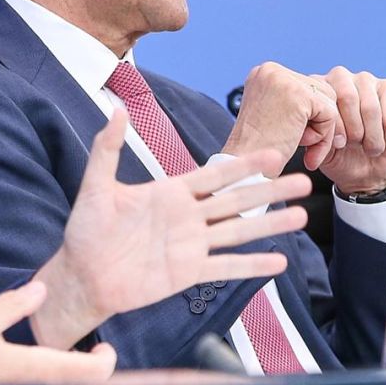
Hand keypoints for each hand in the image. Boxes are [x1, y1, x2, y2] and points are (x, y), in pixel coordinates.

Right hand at [0, 280, 118, 384]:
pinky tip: (50, 376)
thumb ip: (12, 306)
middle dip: (96, 371)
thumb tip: (42, 290)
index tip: (101, 347)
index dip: (106, 360)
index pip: (92, 373)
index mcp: (36, 371)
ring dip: (80, 382)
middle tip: (91, 352)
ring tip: (73, 361)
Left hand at [30, 110, 312, 349]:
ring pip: (239, 232)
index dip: (245, 166)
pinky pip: (225, 268)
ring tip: (301, 217)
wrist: (82, 276)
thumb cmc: (86, 231)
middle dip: (271, 191)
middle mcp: (189, 217)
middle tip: (304, 182)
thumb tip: (115, 108)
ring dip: (271, 225)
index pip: (216, 175)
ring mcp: (192, 246)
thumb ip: (107, 150)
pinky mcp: (188, 273)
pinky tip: (278, 263)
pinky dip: (252, 265)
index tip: (273, 154)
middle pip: (238, 201)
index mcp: (172, 193)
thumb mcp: (96, 187)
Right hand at [222, 61, 340, 165]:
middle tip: (308, 148)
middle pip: (322, 90)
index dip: (312, 116)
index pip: (307, 86)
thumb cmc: (260, 151)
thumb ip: (295, 101)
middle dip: (320, 122)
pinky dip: (325, 136)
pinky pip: (330, 113)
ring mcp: (283, 80)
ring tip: (304, 148)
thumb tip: (328, 98)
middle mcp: (271, 70)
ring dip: (324, 130)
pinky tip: (307, 149)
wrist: (245, 168)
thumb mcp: (275, 116)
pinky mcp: (298, 95)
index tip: (303, 139)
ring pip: (329, 101)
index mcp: (264, 73)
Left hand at [309, 66, 385, 195]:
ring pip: (371, 109)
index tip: (337, 146)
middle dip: (353, 131)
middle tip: (354, 145)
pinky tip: (384, 144)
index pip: (326, 102)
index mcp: (317, 89)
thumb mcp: (321, 150)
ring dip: (371, 138)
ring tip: (369, 149)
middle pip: (348, 98)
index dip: (334, 130)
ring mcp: (366, 80)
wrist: (367, 168)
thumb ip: (314, 137)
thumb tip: (313, 135)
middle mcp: (340, 76)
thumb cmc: (339, 156)